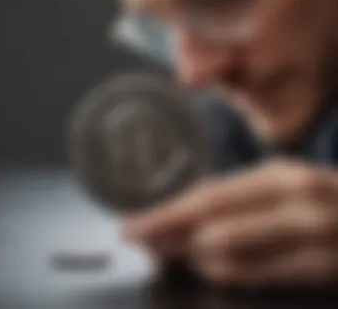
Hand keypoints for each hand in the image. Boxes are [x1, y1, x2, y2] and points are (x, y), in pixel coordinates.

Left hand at [122, 160, 337, 285]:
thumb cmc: (318, 201)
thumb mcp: (279, 186)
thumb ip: (235, 198)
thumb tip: (183, 213)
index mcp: (277, 176)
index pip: (208, 196)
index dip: (166, 213)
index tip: (132, 225)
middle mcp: (294, 200)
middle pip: (214, 221)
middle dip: (168, 234)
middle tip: (137, 241)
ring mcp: (313, 237)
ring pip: (232, 251)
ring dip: (191, 255)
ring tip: (164, 253)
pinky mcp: (325, 270)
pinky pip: (261, 275)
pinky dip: (227, 271)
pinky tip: (206, 267)